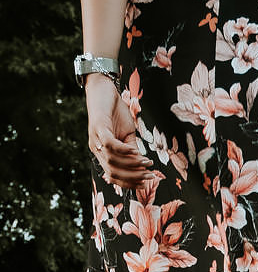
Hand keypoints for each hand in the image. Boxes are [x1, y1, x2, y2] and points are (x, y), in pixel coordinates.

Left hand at [85, 73, 152, 189]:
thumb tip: (143, 166)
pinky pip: (111, 145)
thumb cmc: (115, 111)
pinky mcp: (98, 127)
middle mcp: (96, 149)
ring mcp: (95, 139)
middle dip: (132, 177)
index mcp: (102, 153)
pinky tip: (136, 150)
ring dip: (132, 164)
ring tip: (147, 163)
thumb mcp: (127, 134)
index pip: (113, 176)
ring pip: (112, 161)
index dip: (129, 182)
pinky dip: (124, 150)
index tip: (145, 182)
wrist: (103, 88)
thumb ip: (132, 150)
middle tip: (149, 175)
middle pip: (113, 172)